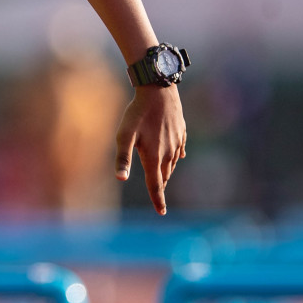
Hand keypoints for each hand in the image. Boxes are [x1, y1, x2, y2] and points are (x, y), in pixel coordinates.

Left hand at [115, 85, 186, 215]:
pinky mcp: (182, 132)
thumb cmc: (138, 113)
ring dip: (167, 172)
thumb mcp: (124, 135)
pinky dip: (175, 157)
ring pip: (172, 164)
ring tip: (163, 178)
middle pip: (164, 175)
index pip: (156, 185)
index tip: (162, 212)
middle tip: (158, 196)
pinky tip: (176, 157)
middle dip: (160, 186)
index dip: (158, 200)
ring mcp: (177, 142)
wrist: (159, 90)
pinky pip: (179, 150)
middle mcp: (168, 153)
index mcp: (154, 156)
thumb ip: (123, 158)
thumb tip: (120, 179)